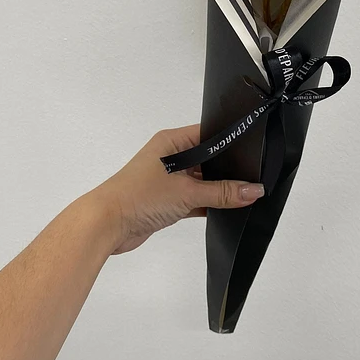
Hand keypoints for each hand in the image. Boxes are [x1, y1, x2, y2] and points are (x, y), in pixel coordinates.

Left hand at [90, 126, 263, 253]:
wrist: (106, 225)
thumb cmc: (136, 196)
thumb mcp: (188, 192)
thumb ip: (223, 193)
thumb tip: (253, 190)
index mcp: (171, 142)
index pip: (208, 135)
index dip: (230, 143)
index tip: (253, 153)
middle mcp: (169, 156)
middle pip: (207, 159)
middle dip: (226, 170)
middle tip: (252, 177)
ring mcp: (167, 179)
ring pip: (201, 181)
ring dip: (215, 190)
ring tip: (241, 196)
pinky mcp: (165, 200)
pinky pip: (194, 199)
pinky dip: (206, 205)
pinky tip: (224, 211)